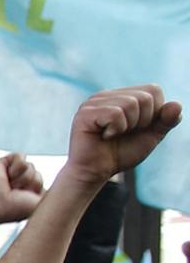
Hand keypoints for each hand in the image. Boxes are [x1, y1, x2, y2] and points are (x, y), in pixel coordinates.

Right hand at [0, 152, 45, 227]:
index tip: (23, 202)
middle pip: (38, 175)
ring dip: (21, 179)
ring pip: (30, 166)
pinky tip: (7, 176)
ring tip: (9, 186)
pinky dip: (16, 168)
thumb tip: (59, 180)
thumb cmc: (14, 209)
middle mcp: (19, 182)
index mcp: (27, 192)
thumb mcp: (40, 203)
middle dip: (30, 184)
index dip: (37, 191)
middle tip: (15, 193)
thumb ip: (51, 191)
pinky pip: (21, 157)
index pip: (42, 184)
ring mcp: (11, 172)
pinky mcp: (4, 162)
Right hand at [59, 85, 181, 190]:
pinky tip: (103, 136)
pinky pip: (115, 114)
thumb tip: (177, 104)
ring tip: (113, 135)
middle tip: (123, 133)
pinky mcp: (85, 113)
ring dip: (128, 126)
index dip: (154, 113)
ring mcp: (94, 102)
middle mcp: (107, 95)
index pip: (153, 90)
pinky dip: (116, 130)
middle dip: (142, 121)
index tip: (136, 128)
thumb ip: (166, 120)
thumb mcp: (150, 136)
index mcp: (122, 95)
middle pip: (144, 97)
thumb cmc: (120, 153)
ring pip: (130, 103)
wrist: (96, 172)